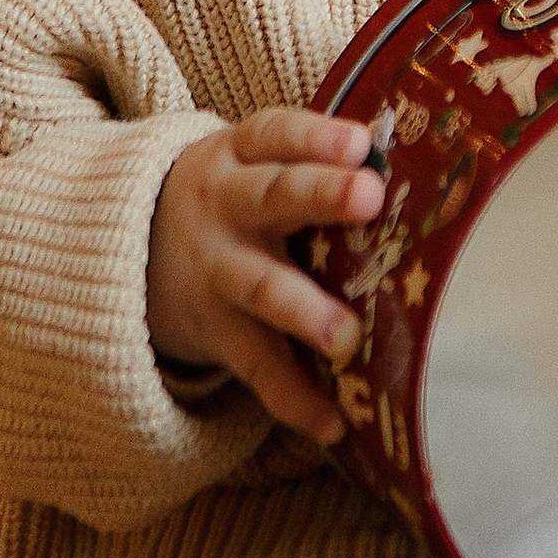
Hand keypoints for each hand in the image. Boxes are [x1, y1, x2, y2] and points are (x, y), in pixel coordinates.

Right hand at [149, 110, 384, 447]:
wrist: (127, 243)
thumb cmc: (236, 195)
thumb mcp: (254, 161)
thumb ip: (316, 160)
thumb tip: (429, 158)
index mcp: (243, 156)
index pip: (277, 134)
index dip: (317, 135)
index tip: (360, 142)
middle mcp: (228, 207)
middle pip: (273, 196)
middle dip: (320, 196)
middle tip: (369, 198)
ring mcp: (220, 271)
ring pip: (262, 287)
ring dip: (305, 310)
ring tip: (346, 337)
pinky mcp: (219, 331)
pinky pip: (257, 365)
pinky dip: (294, 397)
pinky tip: (333, 423)